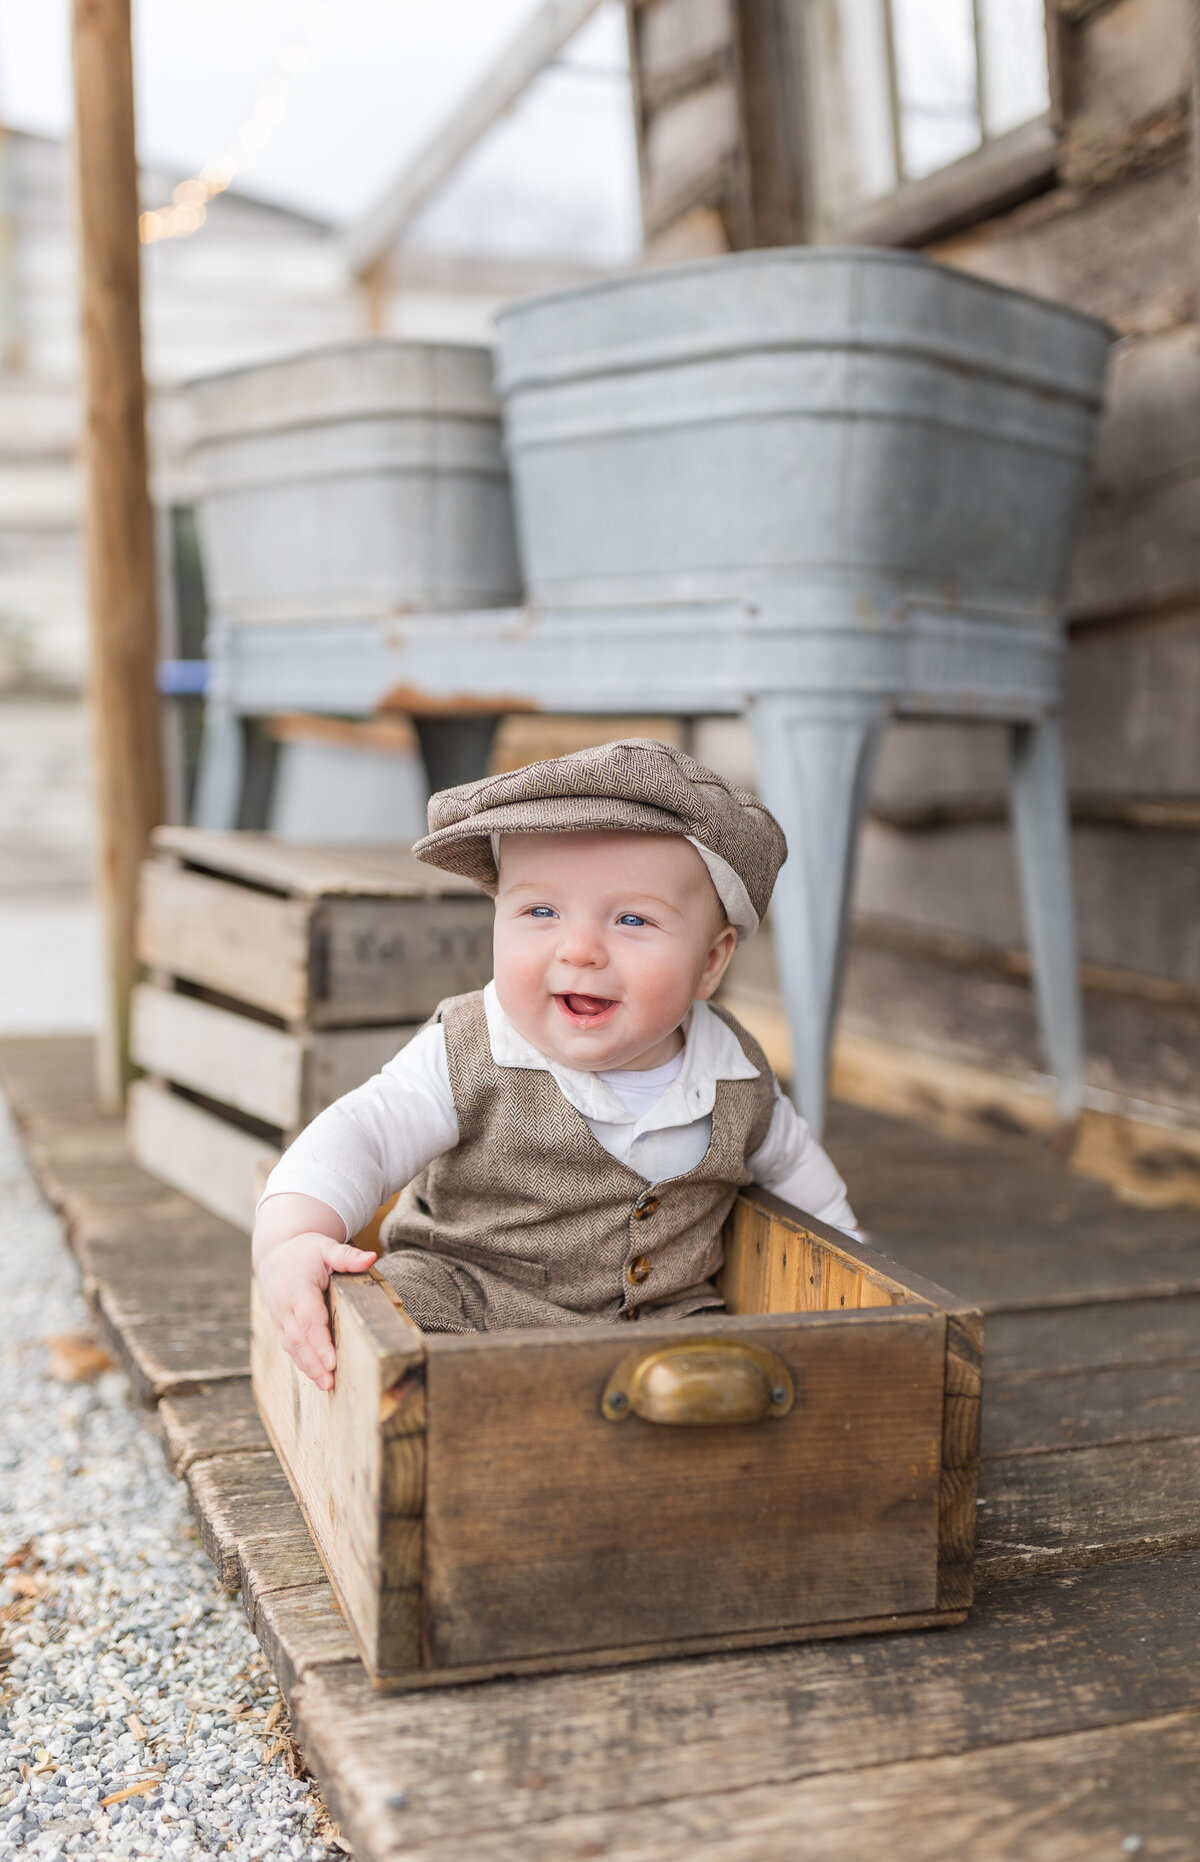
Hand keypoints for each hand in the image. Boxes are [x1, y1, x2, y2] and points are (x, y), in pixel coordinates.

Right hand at [257, 1231, 376, 1389]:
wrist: (276, 1251)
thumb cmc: (306, 1251)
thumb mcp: (327, 1247)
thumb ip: (348, 1255)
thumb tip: (372, 1257)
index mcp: (297, 1288)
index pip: (309, 1319)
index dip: (319, 1342)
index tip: (331, 1361)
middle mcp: (285, 1306)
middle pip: (298, 1339)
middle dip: (314, 1362)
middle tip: (330, 1382)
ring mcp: (280, 1317)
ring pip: (292, 1346)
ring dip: (307, 1366)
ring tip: (325, 1385)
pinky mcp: (280, 1324)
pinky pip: (289, 1346)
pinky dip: (302, 1361)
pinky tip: (316, 1375)